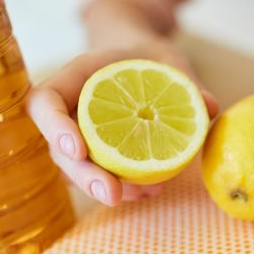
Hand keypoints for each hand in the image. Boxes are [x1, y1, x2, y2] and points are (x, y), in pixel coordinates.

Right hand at [27, 42, 218, 205]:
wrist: (142, 64)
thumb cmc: (149, 57)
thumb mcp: (170, 59)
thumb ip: (187, 80)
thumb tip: (209, 106)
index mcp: (75, 78)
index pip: (44, 101)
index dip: (54, 127)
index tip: (78, 150)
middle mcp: (69, 111)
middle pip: (58, 150)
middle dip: (84, 177)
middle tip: (113, 196)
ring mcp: (79, 137)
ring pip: (76, 172)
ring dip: (105, 190)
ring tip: (145, 195)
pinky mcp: (97, 156)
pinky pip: (101, 177)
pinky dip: (125, 188)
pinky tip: (153, 192)